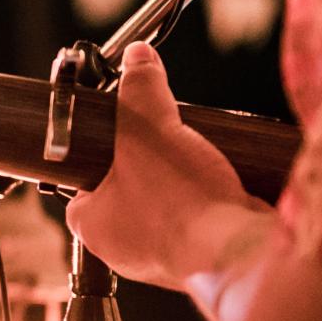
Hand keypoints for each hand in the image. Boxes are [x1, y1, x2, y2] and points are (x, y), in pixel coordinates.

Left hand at [65, 42, 277, 290]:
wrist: (240, 255)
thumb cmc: (181, 203)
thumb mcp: (150, 130)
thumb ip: (141, 91)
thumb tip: (138, 58)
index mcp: (92, 225)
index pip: (81, 183)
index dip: (98, 153)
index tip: (119, 133)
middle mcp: (123, 248)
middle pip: (126, 192)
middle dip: (148, 166)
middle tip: (164, 143)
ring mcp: (163, 259)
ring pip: (166, 210)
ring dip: (182, 186)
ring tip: (195, 161)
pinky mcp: (202, 262)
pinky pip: (199, 225)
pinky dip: (208, 205)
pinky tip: (220, 185)